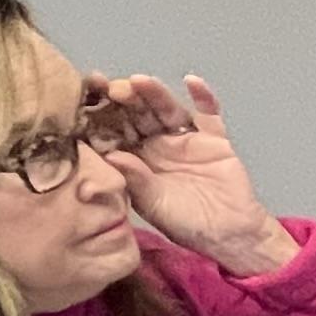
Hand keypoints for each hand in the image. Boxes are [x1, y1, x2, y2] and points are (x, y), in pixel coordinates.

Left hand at [103, 73, 295, 275]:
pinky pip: (208, 113)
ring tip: (142, 81)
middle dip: (127, 100)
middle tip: (114, 89)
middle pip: (139, 115)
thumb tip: (111, 155)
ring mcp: (185, 138)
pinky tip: (192, 82)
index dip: (102, 118)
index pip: (116, 133)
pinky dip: (203, 97)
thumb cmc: (187, 224)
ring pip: (167, 109)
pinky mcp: (214, 138)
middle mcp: (157, 144)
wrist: (230, 234)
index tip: (85, 102)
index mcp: (136, 160)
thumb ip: (136, 180)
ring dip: (155, 94)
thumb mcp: (155, 206)